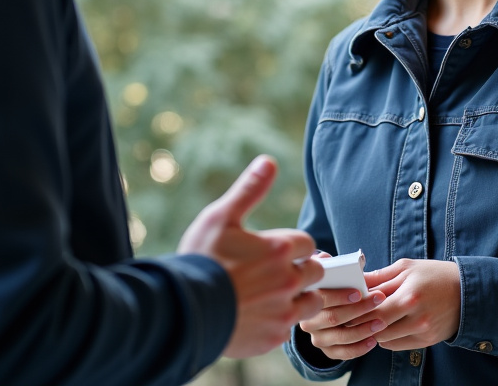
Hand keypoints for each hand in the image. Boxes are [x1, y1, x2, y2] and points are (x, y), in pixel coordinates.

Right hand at [178, 155, 324, 357]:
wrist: (183, 312)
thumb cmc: (200, 261)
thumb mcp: (221, 217)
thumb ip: (249, 190)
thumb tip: (268, 161)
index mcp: (279, 249)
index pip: (306, 243)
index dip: (292, 246)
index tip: (276, 251)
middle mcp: (288, 280)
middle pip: (314, 271)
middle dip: (301, 269)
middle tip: (277, 272)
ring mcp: (283, 310)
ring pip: (312, 301)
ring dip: (300, 296)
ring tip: (276, 295)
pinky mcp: (274, 336)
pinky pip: (290, 327)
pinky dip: (280, 321)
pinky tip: (260, 316)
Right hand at [297, 253, 387, 360]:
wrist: (325, 309)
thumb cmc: (331, 285)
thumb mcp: (328, 271)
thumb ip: (333, 264)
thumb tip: (345, 258)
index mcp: (306, 299)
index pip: (321, 298)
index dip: (340, 296)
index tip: (360, 292)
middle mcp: (307, 321)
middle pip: (333, 318)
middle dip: (359, 310)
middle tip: (379, 300)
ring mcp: (317, 338)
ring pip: (340, 337)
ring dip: (363, 330)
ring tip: (381, 322)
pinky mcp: (327, 351)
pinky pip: (343, 354)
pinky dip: (359, 348)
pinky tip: (373, 340)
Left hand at [355, 258, 459, 350]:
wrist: (467, 292)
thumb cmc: (434, 275)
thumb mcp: (407, 268)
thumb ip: (379, 277)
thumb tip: (355, 281)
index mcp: (410, 296)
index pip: (372, 311)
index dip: (355, 311)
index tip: (345, 306)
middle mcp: (417, 318)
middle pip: (376, 328)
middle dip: (361, 322)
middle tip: (350, 315)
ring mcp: (422, 332)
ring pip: (384, 339)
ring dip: (373, 331)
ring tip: (368, 319)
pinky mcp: (427, 342)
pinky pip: (396, 345)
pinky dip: (386, 337)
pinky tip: (386, 325)